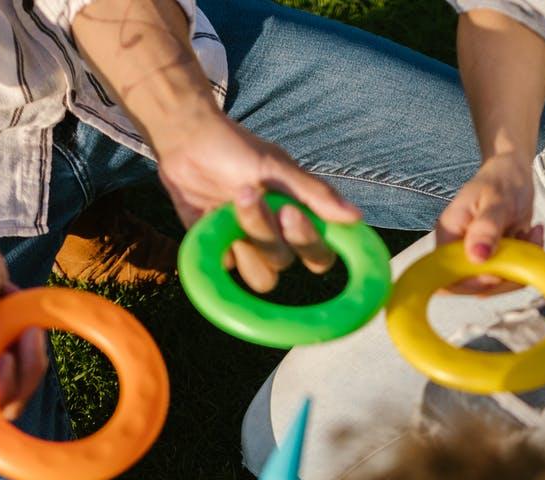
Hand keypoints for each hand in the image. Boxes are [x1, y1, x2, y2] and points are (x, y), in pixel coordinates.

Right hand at [0, 211, 45, 410]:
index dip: (0, 392)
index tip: (8, 357)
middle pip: (2, 396)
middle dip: (24, 365)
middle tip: (27, 330)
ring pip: (17, 376)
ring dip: (27, 345)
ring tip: (17, 308)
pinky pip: (19, 354)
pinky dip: (24, 332)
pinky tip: (10, 301)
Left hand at [153, 106, 359, 293]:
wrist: (188, 141)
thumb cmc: (238, 149)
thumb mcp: (278, 168)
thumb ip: (316, 195)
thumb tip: (356, 218)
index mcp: (299, 219)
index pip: (320, 255)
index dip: (312, 244)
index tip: (291, 215)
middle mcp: (277, 238)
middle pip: (286, 260)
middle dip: (268, 229)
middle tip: (251, 194)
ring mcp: (249, 247)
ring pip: (260, 272)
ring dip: (247, 236)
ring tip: (233, 201)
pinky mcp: (221, 250)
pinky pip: (229, 266)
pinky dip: (221, 240)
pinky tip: (212, 211)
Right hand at [435, 154, 542, 294]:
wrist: (514, 172)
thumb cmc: (500, 179)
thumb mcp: (495, 199)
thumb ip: (486, 227)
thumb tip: (477, 257)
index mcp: (449, 236)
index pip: (446, 276)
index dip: (470, 283)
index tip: (497, 271)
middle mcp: (459, 250)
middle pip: (472, 286)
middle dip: (504, 276)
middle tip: (523, 245)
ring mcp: (478, 257)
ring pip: (496, 285)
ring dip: (521, 267)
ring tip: (530, 235)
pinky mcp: (496, 260)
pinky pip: (511, 275)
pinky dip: (528, 261)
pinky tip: (532, 235)